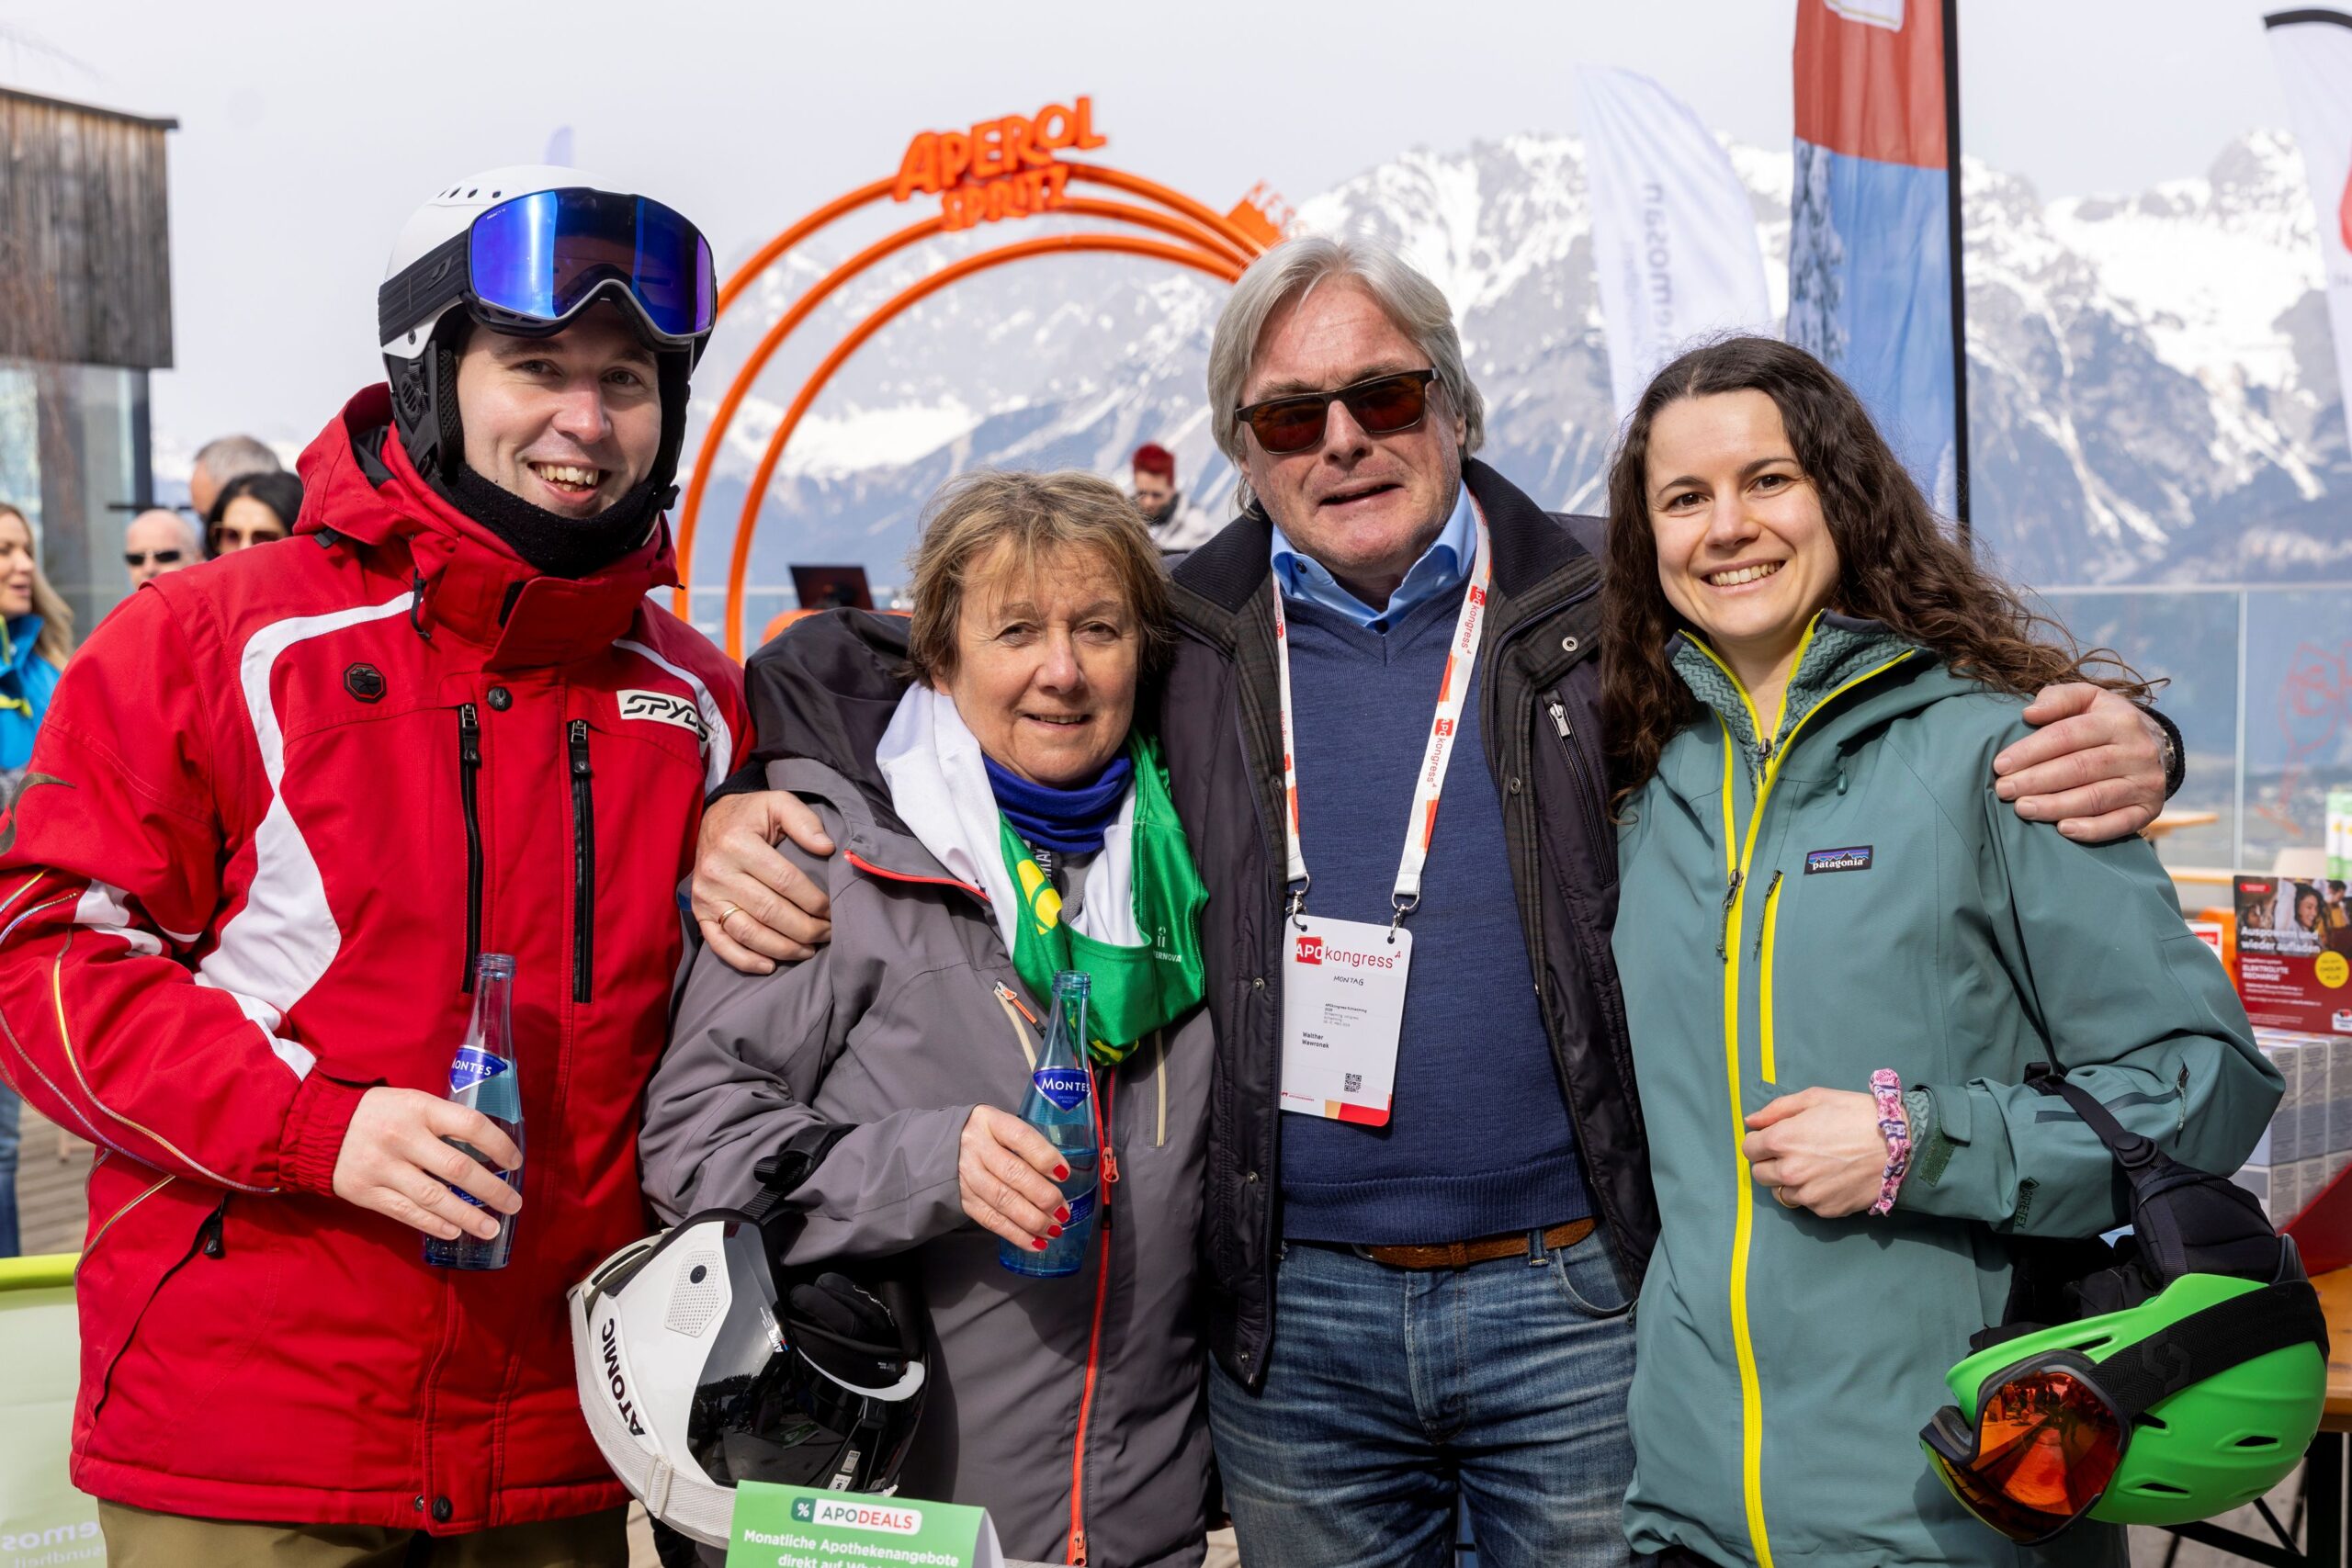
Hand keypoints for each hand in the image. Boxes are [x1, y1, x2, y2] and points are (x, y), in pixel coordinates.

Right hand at [331, 1087, 521, 1241]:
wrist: (316, 1126)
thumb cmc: (378, 1113)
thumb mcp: (411, 1102)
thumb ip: (443, 1121)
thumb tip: (488, 1147)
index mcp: (420, 1109)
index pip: (471, 1125)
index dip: (499, 1145)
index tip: (515, 1162)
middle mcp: (403, 1137)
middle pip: (458, 1168)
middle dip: (492, 1189)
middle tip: (514, 1203)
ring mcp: (383, 1167)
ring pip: (434, 1197)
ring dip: (467, 1216)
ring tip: (491, 1228)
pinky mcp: (366, 1192)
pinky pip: (406, 1212)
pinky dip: (433, 1224)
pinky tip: (455, 1231)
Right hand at [692, 790, 834, 973]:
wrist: (713, 821)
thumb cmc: (751, 815)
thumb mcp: (777, 803)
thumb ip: (804, 821)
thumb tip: (827, 848)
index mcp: (738, 843)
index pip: (785, 881)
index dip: (814, 901)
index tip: (833, 911)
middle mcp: (718, 871)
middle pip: (770, 911)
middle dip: (805, 929)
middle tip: (829, 934)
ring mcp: (706, 896)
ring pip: (748, 933)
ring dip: (783, 948)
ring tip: (809, 950)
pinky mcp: (700, 913)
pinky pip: (720, 944)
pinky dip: (745, 960)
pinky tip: (770, 966)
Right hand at [958, 1105, 1070, 1253]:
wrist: (946, 1147)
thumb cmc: (988, 1137)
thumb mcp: (1004, 1127)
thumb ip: (1028, 1144)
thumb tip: (1062, 1176)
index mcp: (990, 1121)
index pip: (1021, 1137)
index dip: (1044, 1157)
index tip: (1064, 1174)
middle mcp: (976, 1146)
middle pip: (1012, 1173)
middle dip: (1042, 1196)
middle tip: (1063, 1211)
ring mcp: (967, 1174)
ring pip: (1002, 1200)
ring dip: (1032, 1220)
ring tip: (1053, 1230)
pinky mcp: (964, 1199)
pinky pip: (991, 1219)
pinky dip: (1015, 1234)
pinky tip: (1036, 1242)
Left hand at [1742, 1087, 1892, 1217]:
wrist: (1900, 1146)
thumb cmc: (1857, 1114)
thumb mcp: (1815, 1098)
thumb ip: (1777, 1109)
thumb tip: (1750, 1122)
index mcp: (1782, 1141)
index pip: (1749, 1149)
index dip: (1760, 1142)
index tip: (1775, 1138)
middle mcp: (1789, 1172)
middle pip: (1759, 1174)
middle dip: (1770, 1162)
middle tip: (1794, 1152)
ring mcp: (1808, 1194)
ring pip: (1781, 1193)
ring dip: (1788, 1182)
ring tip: (1813, 1167)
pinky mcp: (1826, 1210)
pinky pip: (1806, 1204)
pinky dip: (1812, 1193)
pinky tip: (1830, 1178)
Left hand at [1994, 684, 2166, 841]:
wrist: (2155, 746)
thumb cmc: (2104, 722)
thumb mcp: (2087, 699)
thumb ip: (2058, 698)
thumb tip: (2030, 713)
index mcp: (2119, 720)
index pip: (2068, 735)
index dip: (2031, 751)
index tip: (2000, 764)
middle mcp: (2137, 751)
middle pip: (2079, 768)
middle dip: (2036, 781)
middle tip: (2003, 790)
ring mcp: (2146, 782)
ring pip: (2096, 798)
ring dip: (2055, 806)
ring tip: (2022, 808)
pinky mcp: (2150, 809)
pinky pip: (2120, 823)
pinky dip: (2091, 829)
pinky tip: (2063, 829)